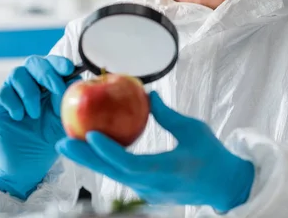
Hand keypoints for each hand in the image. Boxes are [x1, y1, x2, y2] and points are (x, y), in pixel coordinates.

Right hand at [0, 55, 80, 199]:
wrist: (29, 160)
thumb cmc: (50, 135)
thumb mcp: (65, 117)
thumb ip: (70, 99)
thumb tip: (79, 81)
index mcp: (48, 81)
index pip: (53, 63)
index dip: (59, 63)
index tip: (68, 69)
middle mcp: (30, 81)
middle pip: (34, 62)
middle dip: (47, 74)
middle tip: (56, 90)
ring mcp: (12, 90)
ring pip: (17, 74)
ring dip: (30, 93)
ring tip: (35, 114)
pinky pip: (2, 92)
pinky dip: (13, 103)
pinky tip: (19, 117)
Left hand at [56, 91, 254, 211]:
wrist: (225, 185)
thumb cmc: (213, 156)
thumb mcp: (194, 130)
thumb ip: (168, 116)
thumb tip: (148, 95)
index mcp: (165, 171)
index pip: (129, 163)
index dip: (107, 150)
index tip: (89, 134)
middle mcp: (152, 186)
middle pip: (111, 173)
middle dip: (85, 158)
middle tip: (62, 143)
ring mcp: (149, 192)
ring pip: (113, 176)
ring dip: (92, 160)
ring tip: (70, 144)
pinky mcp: (148, 192)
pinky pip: (122, 176)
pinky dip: (106, 163)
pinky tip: (94, 150)